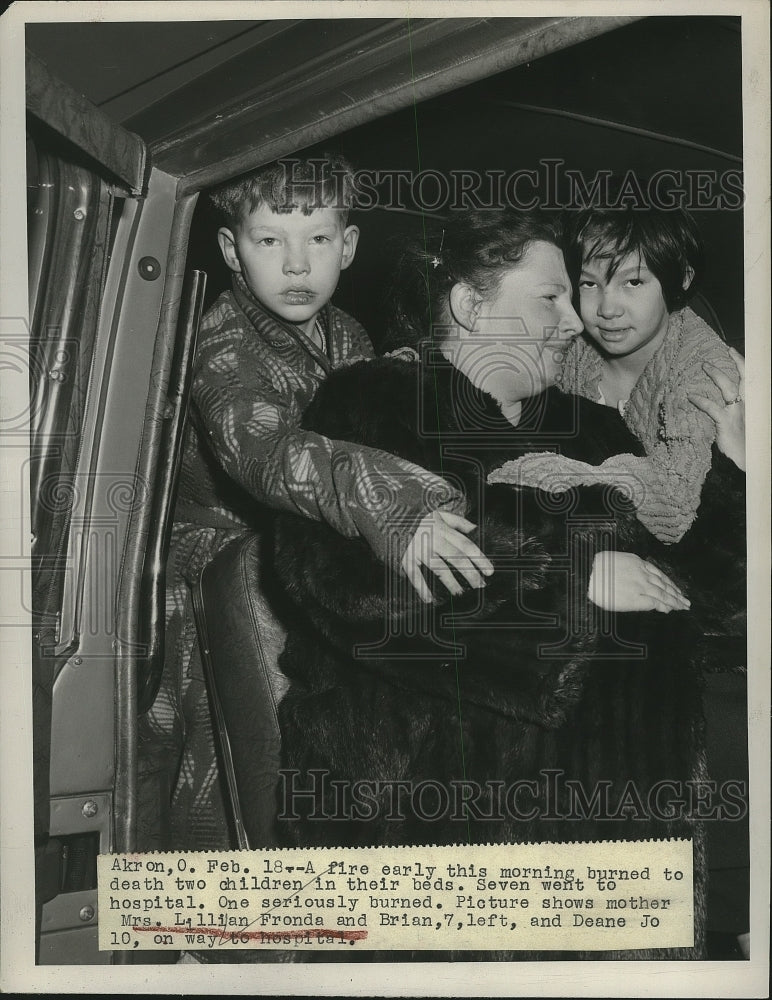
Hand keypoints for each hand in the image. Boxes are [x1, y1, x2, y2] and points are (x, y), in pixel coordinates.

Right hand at [402, 510, 493, 602]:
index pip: (465, 545)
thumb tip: (476, 530)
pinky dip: (421, 588)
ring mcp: (418, 548)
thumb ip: (458, 521)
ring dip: (451, 582)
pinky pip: (414, 575)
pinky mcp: (405, 557)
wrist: (389, 514)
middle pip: (456, 557)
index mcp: (442, 528)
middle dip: (470, 573)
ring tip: (461, 593)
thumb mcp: (438, 513)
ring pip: (438, 568)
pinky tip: (429, 600)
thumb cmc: (417, 516)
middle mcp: (432, 538)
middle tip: (480, 585)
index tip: (489, 571)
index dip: (479, 558)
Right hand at [588, 551, 689, 612]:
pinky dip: (663, 605)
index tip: (674, 588)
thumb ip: (628, 567)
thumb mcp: (614, 561)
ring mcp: (640, 585)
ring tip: (682, 606)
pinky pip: (655, 602)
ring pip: (663, 593)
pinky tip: (669, 609)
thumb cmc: (595, 569)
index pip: (658, 573)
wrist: (587, 576)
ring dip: (674, 600)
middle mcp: (642, 573)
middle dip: (675, 592)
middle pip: (664, 584)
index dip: (668, 582)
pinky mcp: (636, 598)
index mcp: (636, 562)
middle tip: (685, 600)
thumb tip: (634, 574)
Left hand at [688, 347, 744, 470]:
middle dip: (734, 362)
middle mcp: (747, 405)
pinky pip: (712, 407)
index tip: (731, 351)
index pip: (749, 379)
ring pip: (727, 387)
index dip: (741, 363)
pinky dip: (701, 400)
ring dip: (716, 374)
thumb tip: (719, 397)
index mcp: (752, 403)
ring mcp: (737, 413)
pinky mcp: (726, 423)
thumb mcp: (740, 422)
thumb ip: (732, 408)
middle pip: (743, 378)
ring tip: (704, 366)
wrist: (748, 460)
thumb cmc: (744, 442)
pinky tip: (691, 396)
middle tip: (725, 351)